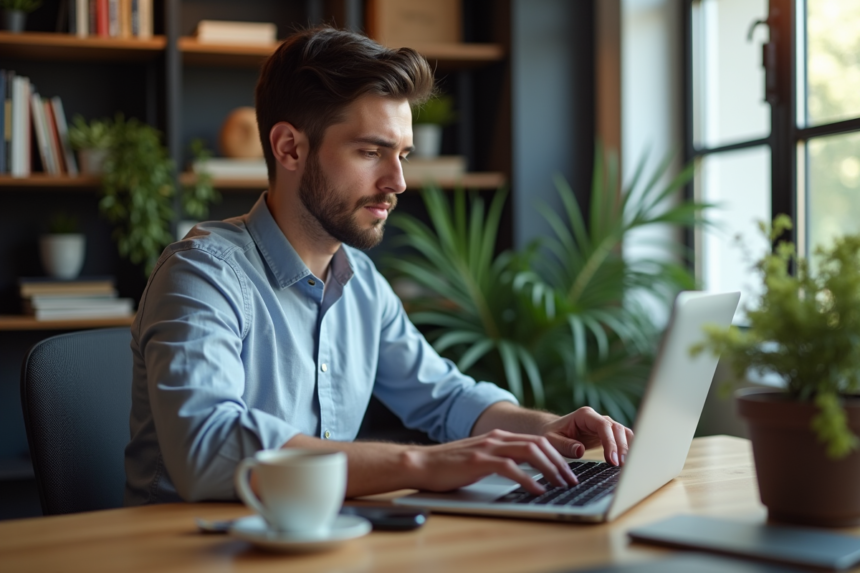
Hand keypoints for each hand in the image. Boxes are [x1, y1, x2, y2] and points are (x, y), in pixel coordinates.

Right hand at [404, 430, 579, 494]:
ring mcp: (488, 448)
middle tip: (571, 480)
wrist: (421, 463)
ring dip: (550, 469)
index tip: (568, 471)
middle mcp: (496, 438)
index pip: (537, 440)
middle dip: (559, 462)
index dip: (557, 455)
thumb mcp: (480, 458)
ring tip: (560, 484)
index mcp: (498, 436)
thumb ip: (501, 459)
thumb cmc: (449, 466)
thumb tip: (525, 473)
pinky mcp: (479, 461)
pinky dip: (528, 479)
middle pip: (539, 444)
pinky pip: (511, 468)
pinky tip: (537, 490)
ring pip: (530, 452)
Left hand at [541, 407, 633, 466]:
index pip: (603, 426)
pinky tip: (628, 461)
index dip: (610, 442)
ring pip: (623, 433)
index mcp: (584, 415)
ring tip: (627, 465)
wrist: (552, 431)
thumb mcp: (552, 440)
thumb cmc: (552, 434)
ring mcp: (604, 425)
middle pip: (617, 429)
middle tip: (621, 466)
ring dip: (628, 448)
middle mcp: (597, 418)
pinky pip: (623, 439)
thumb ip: (565, 445)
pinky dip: (628, 449)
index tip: (612, 460)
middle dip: (621, 447)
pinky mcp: (608, 434)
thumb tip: (580, 450)